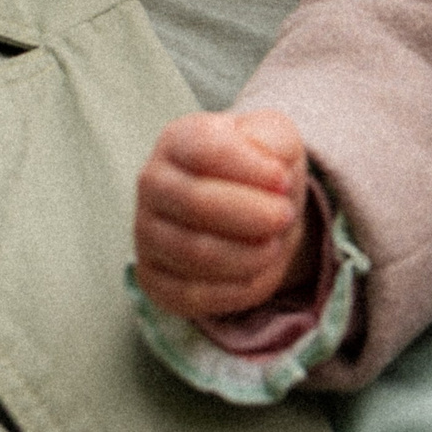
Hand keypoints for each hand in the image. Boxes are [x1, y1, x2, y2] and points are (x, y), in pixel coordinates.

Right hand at [132, 109, 308, 320]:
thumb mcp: (275, 137)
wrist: (252, 208)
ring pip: (195, 252)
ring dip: (248, 253)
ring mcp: (146, 233)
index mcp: (178, 139)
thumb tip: (271, 172)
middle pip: (196, 203)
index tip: (284, 180)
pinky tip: (258, 271)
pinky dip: (235, 288)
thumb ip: (274, 140)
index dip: (249, 169)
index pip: (205, 150)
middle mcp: (153, 184)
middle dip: (252, 215)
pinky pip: (191, 294)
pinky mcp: (153, 278)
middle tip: (285, 216)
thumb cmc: (259, 167)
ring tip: (275, 243)